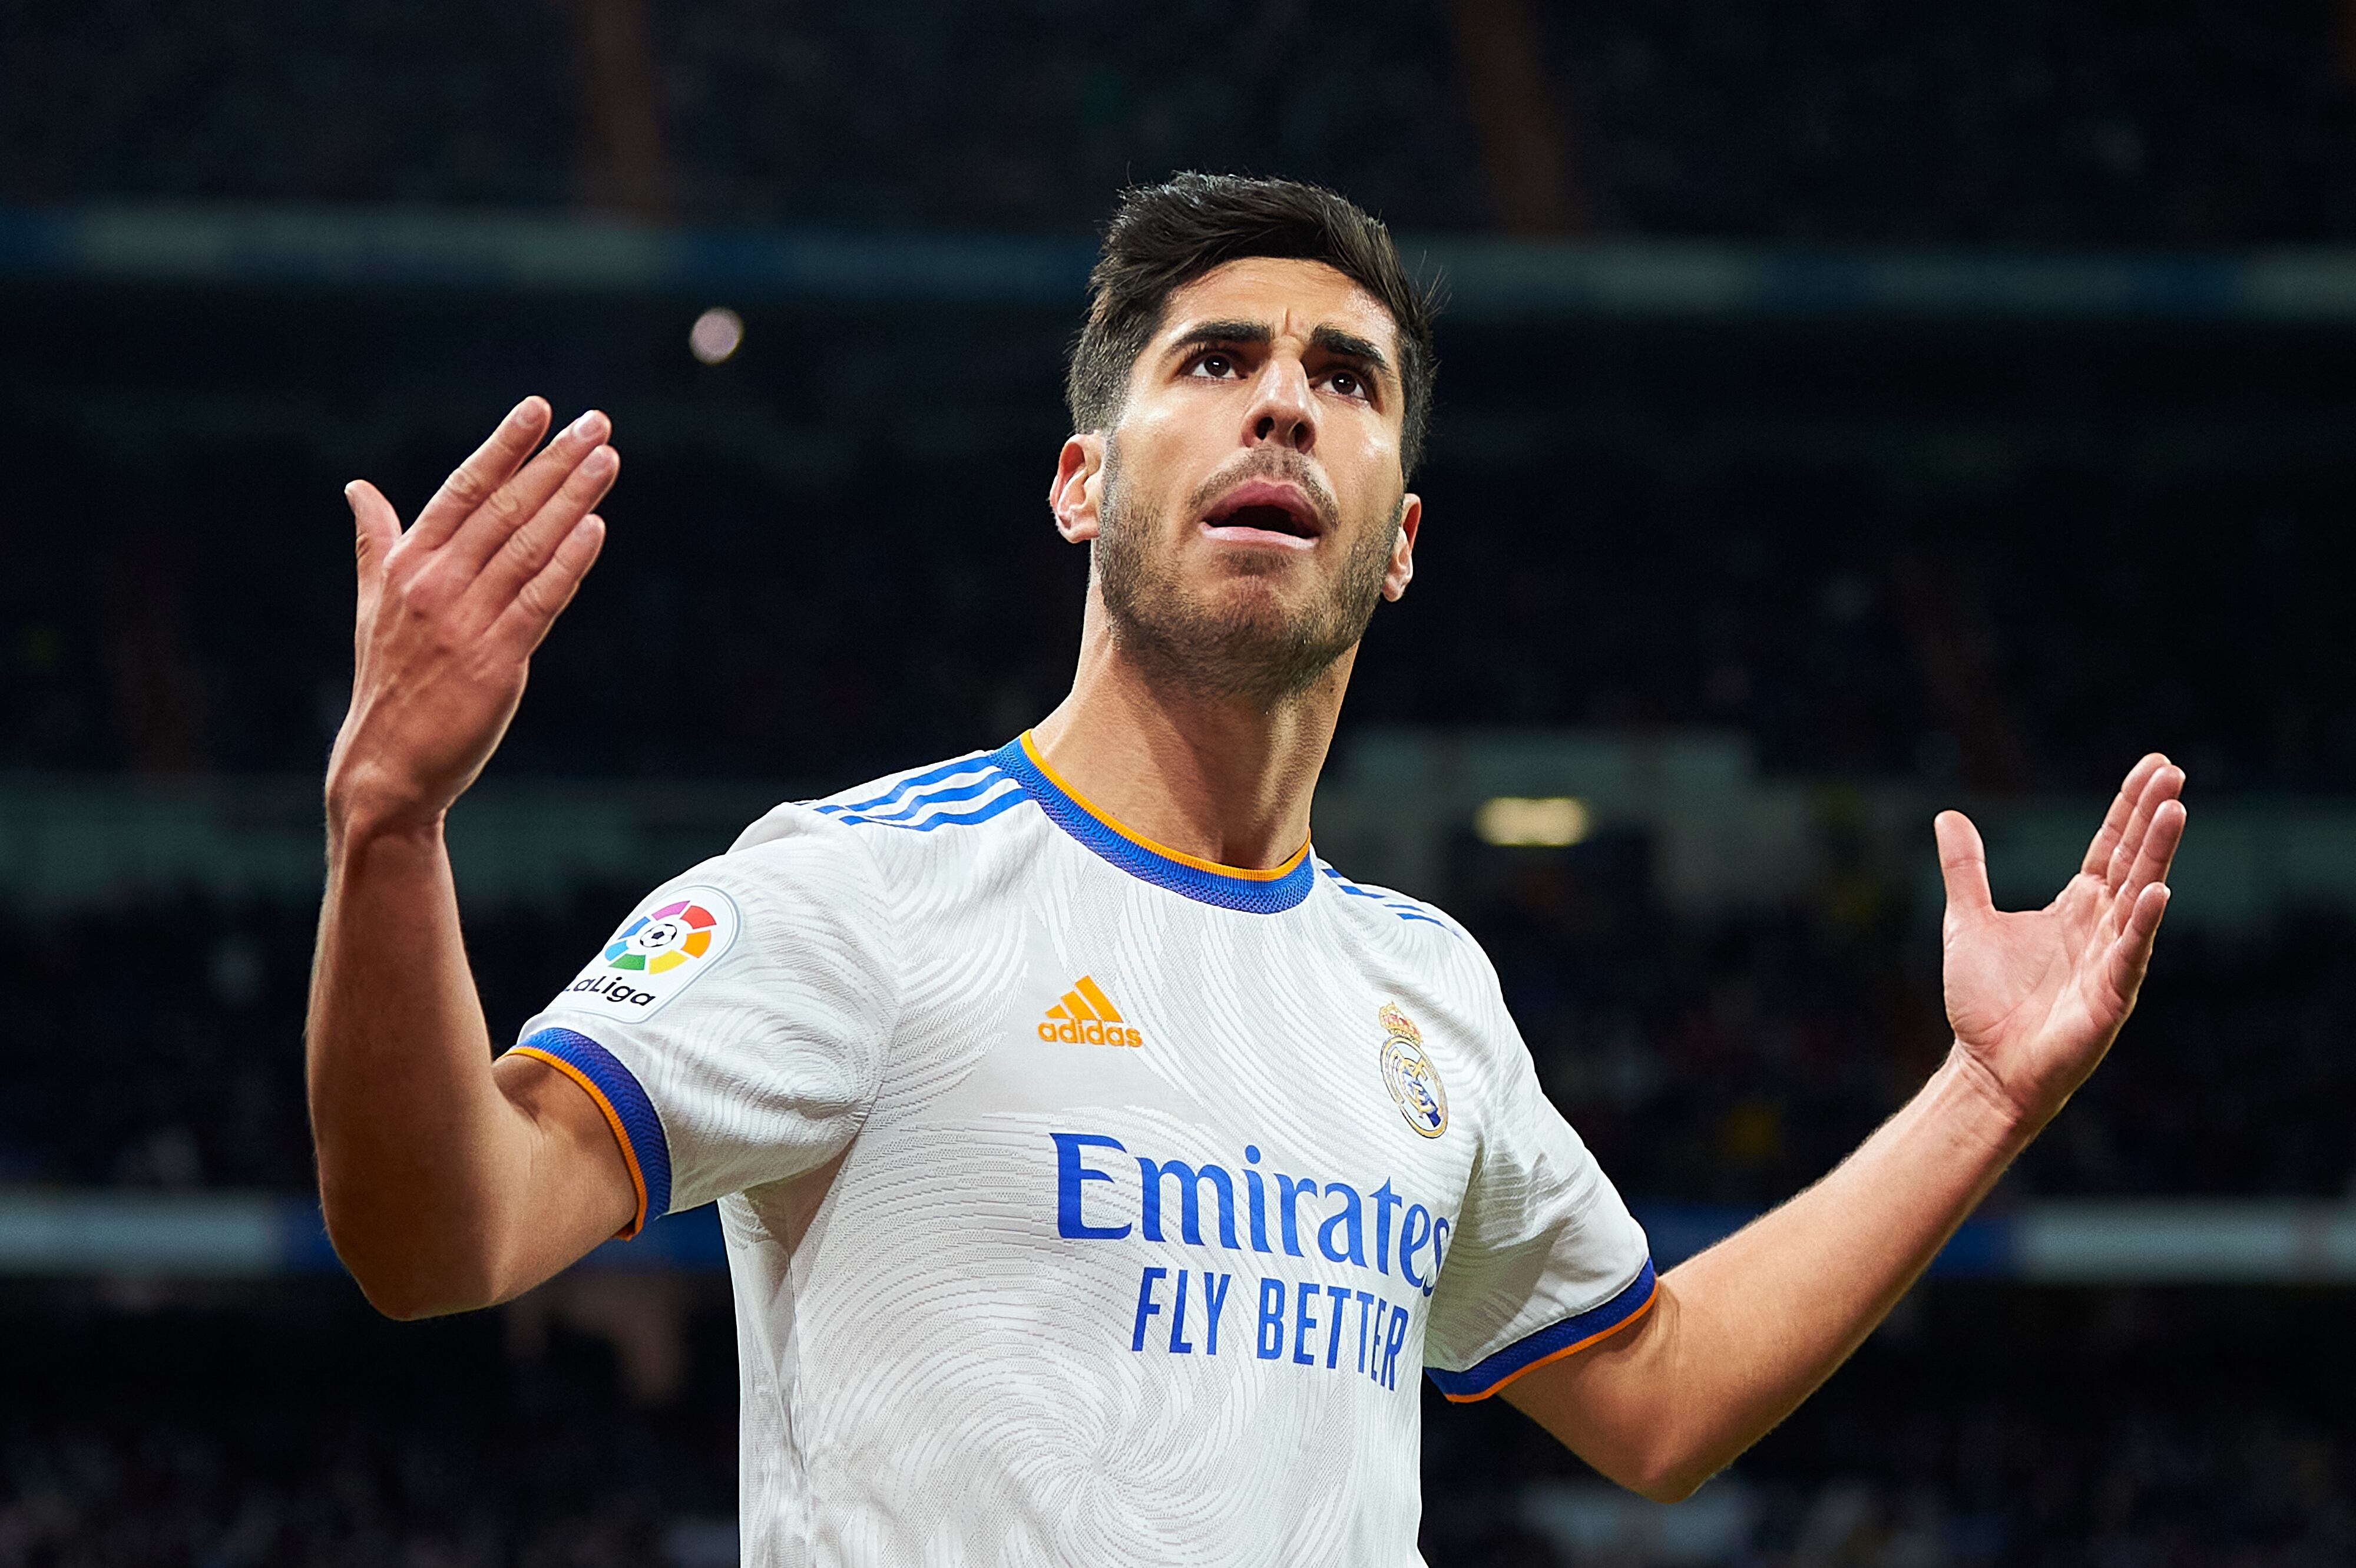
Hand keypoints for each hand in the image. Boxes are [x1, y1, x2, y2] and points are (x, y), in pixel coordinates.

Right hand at [326, 397, 616, 838]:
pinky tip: (594, 529)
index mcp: (406, 564)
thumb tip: (357, 488)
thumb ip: (376, 542)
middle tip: (595, 423)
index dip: (502, 446)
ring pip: (528, 547)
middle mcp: (433, 585)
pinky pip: (539, 602)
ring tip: (606, 460)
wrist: (386, 763)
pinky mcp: (495, 661)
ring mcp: (463, 622)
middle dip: (554, 462)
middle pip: (503, 508)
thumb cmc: (389, 679)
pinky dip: (568, 563)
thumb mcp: (374, 603)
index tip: (538, 408)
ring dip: (571, 500)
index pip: (461, 489)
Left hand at [1936, 753, 2185, 1130]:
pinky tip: (2157, 892)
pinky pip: (2130, 954)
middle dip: (2152, 817)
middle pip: (2132, 861)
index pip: (2110, 846)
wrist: (1985, 1067)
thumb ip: (1966, 870)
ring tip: (2175, 811)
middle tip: (2174, 772)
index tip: (2155, 764)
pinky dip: (2141, 924)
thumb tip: (1948, 816)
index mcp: (2076, 908)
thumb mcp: (1967, 921)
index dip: (2129, 806)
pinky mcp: (2109, 998)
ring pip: (2140, 898)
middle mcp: (2100, 928)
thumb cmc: (1985, 1002)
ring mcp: (2110, 961)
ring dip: (2157, 856)